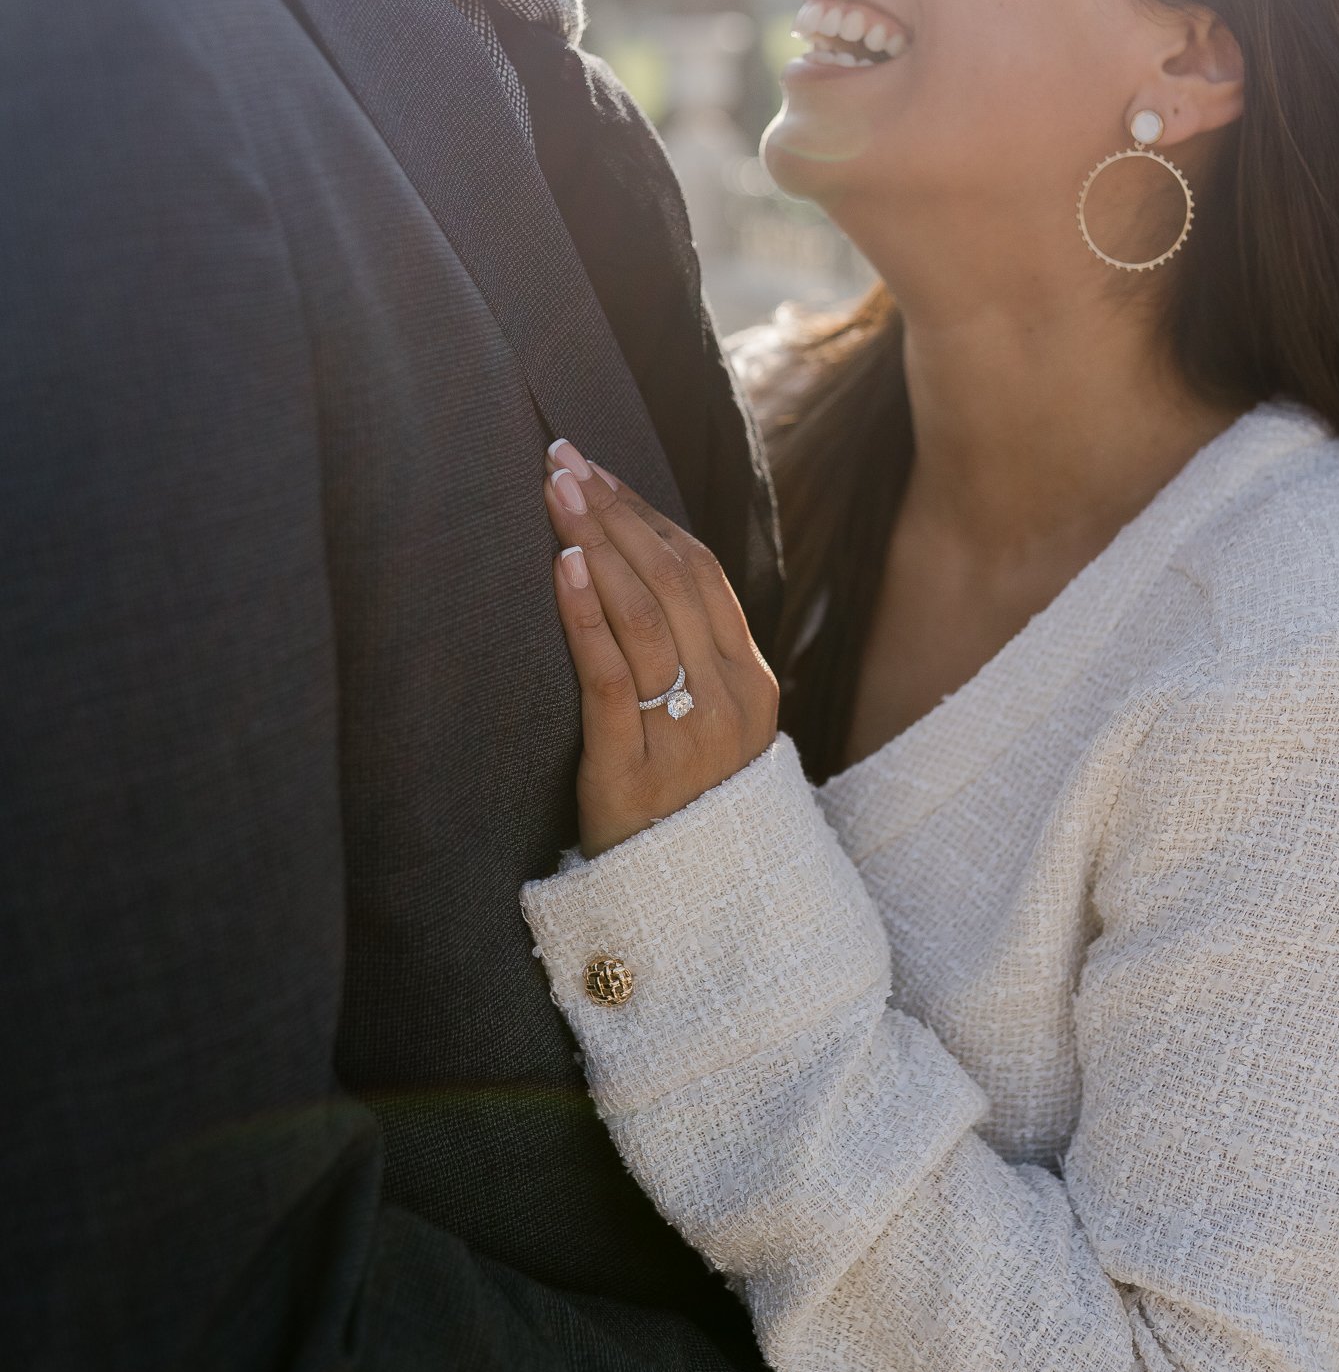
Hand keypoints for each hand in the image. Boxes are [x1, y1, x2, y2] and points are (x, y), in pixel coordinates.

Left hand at [543, 443, 778, 856]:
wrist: (684, 910)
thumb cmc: (680, 806)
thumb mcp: (706, 727)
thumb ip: (688, 657)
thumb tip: (634, 569)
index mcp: (749, 681)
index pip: (700, 572)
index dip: (646, 513)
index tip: (596, 468)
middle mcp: (728, 700)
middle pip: (672, 579)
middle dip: (615, 511)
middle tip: (562, 461)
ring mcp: (686, 735)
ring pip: (645, 616)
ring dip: (597, 542)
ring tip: (555, 494)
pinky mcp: (633, 769)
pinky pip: (611, 678)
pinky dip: (588, 614)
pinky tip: (565, 566)